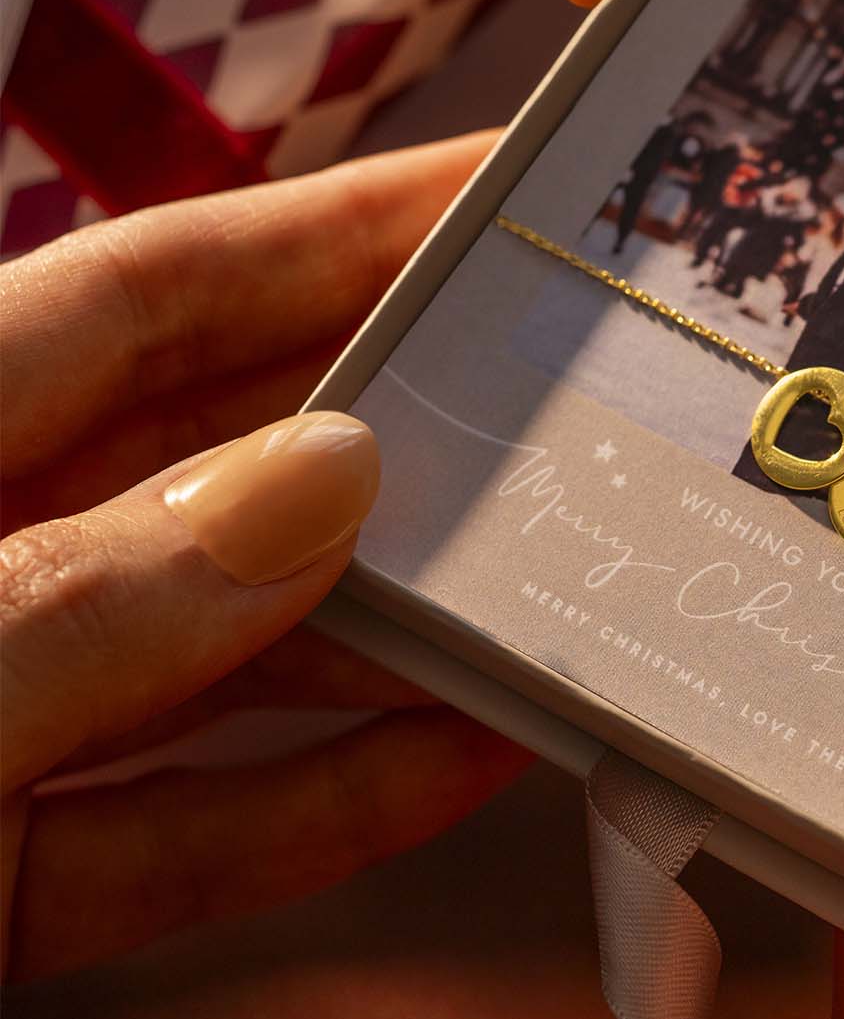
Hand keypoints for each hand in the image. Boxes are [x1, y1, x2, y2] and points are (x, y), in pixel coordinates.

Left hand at [0, 136, 531, 981]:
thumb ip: (91, 593)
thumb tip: (323, 477)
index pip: (152, 291)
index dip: (339, 229)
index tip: (506, 197)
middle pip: (212, 457)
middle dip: (399, 429)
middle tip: (576, 400)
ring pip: (220, 645)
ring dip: (389, 631)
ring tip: (556, 596)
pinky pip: (181, 820)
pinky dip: (313, 798)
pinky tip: (456, 762)